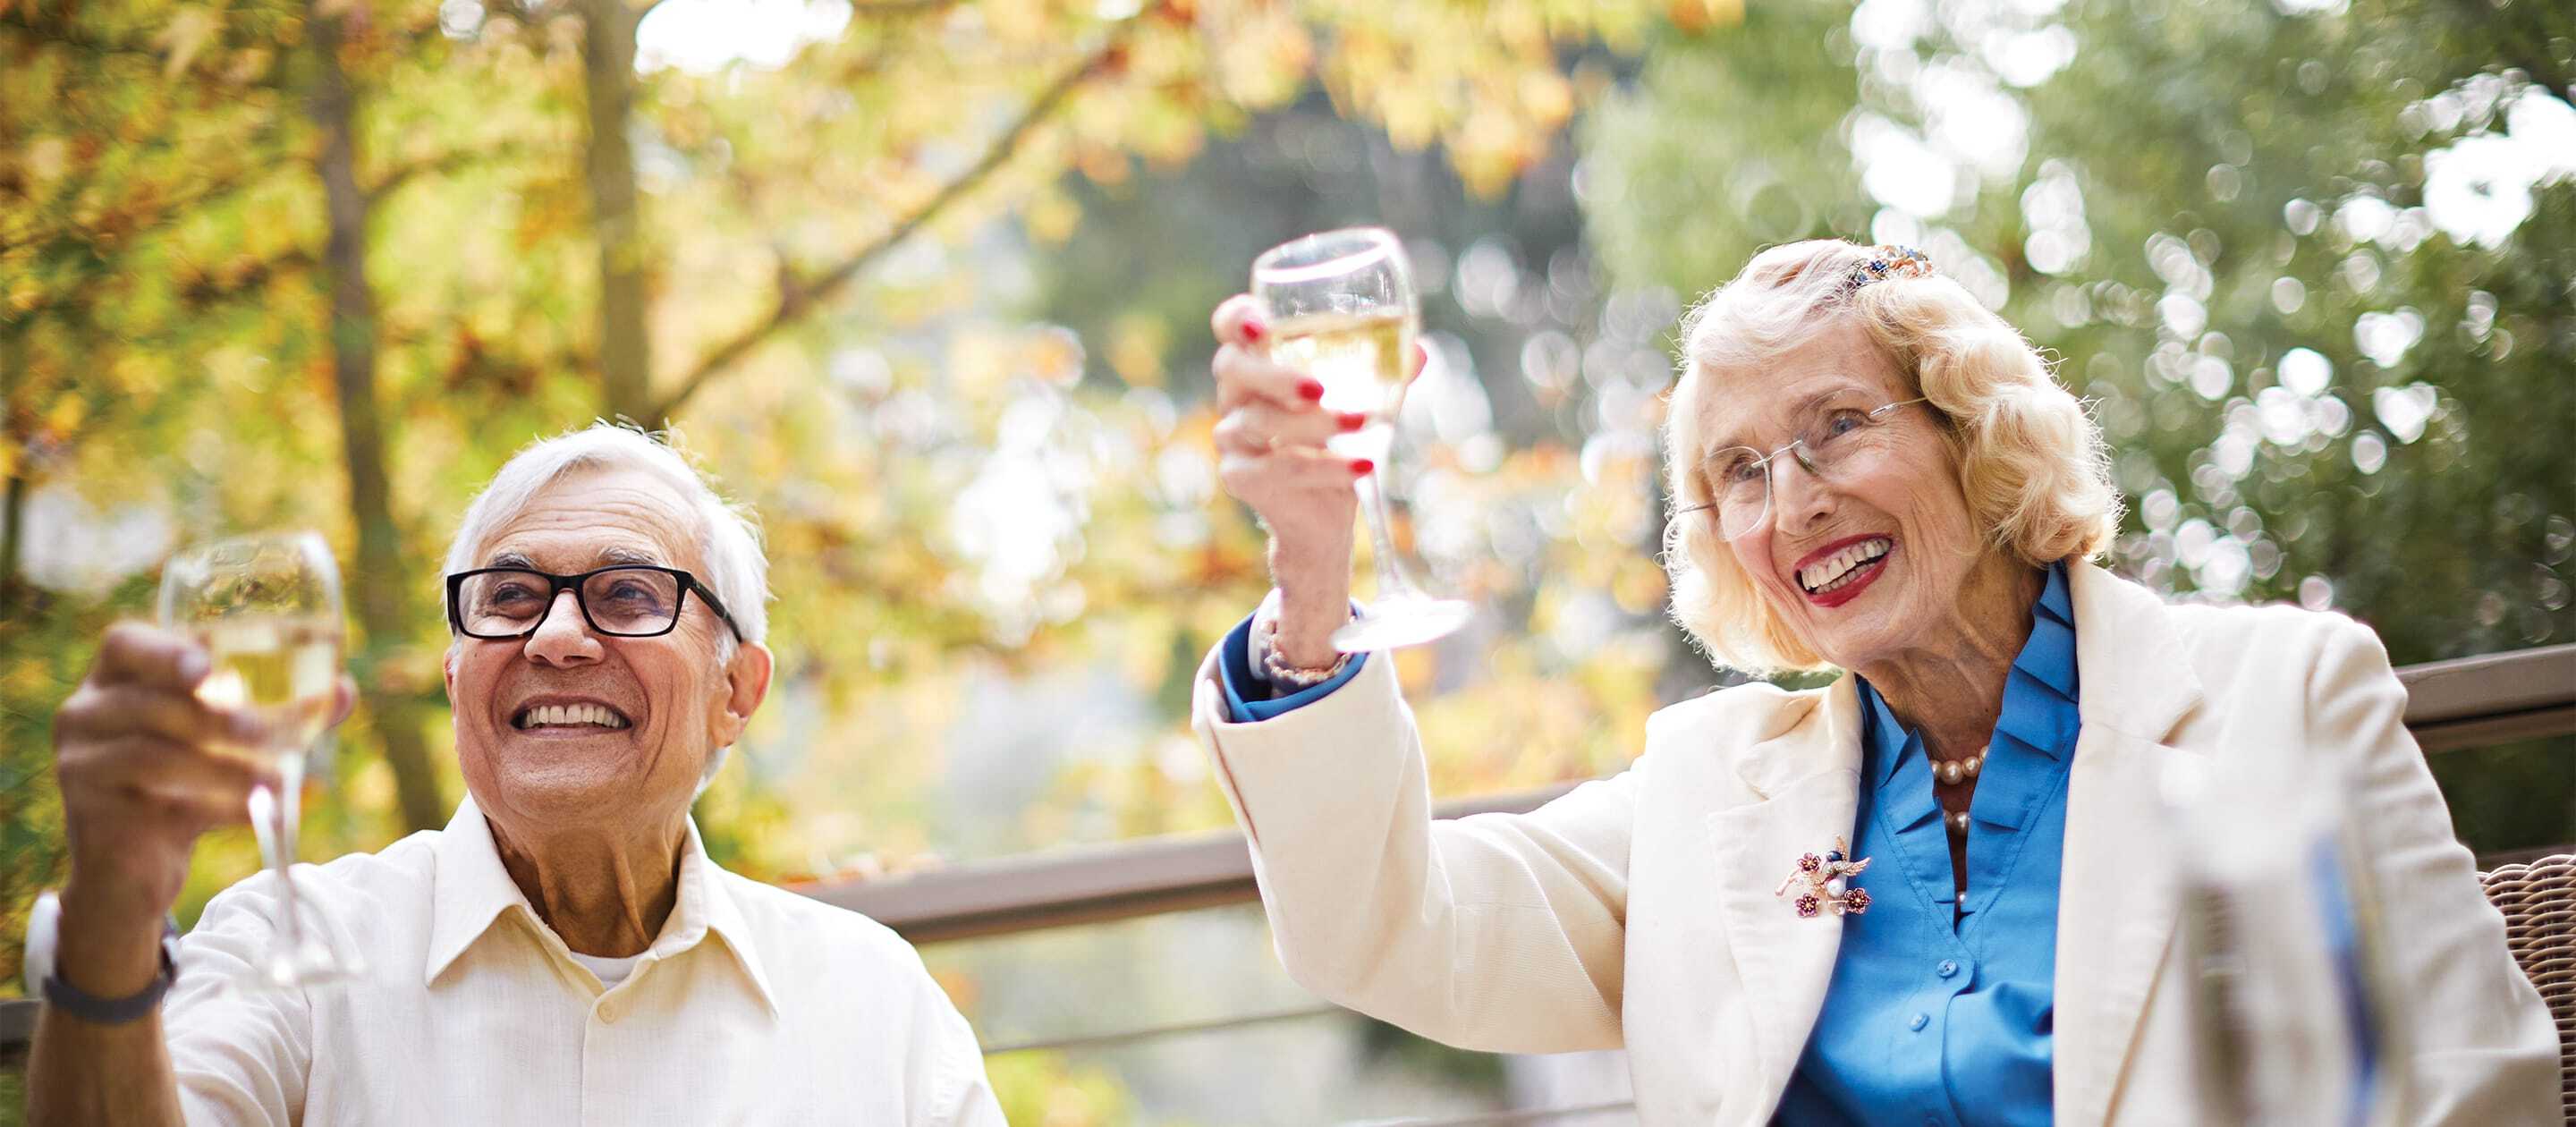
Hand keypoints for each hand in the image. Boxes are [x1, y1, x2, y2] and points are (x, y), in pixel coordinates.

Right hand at [50, 623, 352, 988]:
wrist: (138, 867)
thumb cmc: (189, 787)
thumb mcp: (232, 747)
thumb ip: (284, 715)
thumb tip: (343, 690)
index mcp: (116, 680)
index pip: (126, 643)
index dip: (167, 650)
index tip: (209, 666)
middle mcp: (84, 712)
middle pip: (148, 701)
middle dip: (218, 717)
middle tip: (271, 734)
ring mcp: (77, 761)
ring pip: (153, 752)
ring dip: (226, 766)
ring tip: (279, 781)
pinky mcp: (86, 807)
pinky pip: (154, 798)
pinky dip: (218, 802)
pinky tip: (259, 810)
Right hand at [1208, 294, 1424, 666]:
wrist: (1325, 514)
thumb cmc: (1336, 443)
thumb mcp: (1362, 401)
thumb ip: (1384, 374)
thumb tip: (1419, 352)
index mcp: (1258, 361)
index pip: (1230, 325)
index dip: (1237, 318)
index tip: (1261, 325)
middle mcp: (1236, 394)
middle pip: (1234, 368)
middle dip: (1275, 376)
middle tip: (1319, 388)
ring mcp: (1231, 436)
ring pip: (1261, 421)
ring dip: (1316, 423)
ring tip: (1362, 422)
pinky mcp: (1239, 477)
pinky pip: (1279, 468)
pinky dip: (1326, 467)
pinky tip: (1362, 466)